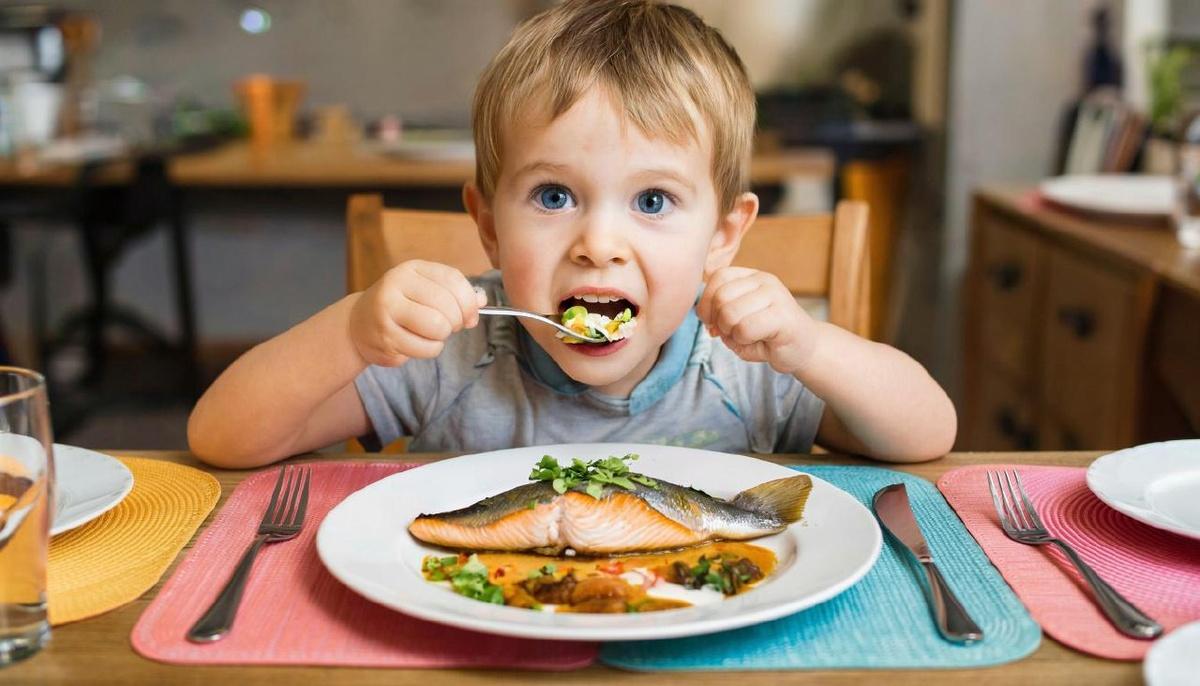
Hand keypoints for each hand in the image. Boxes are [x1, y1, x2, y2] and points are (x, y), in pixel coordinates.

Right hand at [349, 260, 485, 366]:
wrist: (359, 324)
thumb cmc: (401, 306)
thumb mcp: (426, 291)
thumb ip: (455, 294)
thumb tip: (481, 301)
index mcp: (412, 269)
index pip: (454, 280)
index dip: (469, 302)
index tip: (470, 315)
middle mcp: (397, 284)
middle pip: (448, 307)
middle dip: (456, 323)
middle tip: (447, 327)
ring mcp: (388, 310)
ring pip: (438, 328)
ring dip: (442, 338)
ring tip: (430, 334)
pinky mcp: (385, 336)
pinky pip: (427, 348)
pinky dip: (430, 350)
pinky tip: (417, 343)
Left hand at [696, 266, 822, 376]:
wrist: (804, 349)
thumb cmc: (766, 336)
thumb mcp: (736, 321)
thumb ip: (718, 314)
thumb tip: (708, 318)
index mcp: (751, 276)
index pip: (717, 277)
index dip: (706, 304)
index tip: (712, 323)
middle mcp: (764, 280)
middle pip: (721, 296)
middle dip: (718, 322)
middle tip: (732, 334)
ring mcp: (776, 295)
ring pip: (730, 313)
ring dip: (731, 333)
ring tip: (747, 337)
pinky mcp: (783, 315)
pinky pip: (745, 328)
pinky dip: (743, 341)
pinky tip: (759, 341)